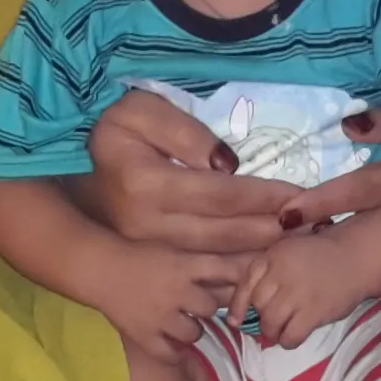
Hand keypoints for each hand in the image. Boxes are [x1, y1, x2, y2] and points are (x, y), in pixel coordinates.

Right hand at [83, 90, 301, 253]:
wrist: (67, 177)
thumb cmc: (111, 134)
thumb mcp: (140, 112)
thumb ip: (184, 132)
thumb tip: (226, 164)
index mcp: (147, 185)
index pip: (221, 195)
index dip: (264, 196)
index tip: (300, 195)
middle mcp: (149, 226)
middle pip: (224, 234)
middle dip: (271, 230)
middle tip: (313, 226)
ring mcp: (150, 249)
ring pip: (216, 259)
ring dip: (259, 253)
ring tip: (299, 244)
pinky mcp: (154, 260)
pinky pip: (202, 268)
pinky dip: (237, 266)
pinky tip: (264, 260)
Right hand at [91, 238, 243, 364]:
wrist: (101, 270)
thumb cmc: (137, 256)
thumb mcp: (172, 251)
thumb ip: (197, 264)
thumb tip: (230, 275)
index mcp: (185, 267)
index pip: (225, 272)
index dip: (236, 280)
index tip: (238, 286)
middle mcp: (177, 292)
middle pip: (211, 307)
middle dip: (206, 307)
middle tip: (196, 307)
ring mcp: (161, 317)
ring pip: (195, 333)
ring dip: (191, 330)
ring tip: (181, 324)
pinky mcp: (145, 336)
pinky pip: (170, 354)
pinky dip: (175, 353)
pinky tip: (173, 345)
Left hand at [234, 231, 378, 350]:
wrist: (357, 258)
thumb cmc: (321, 257)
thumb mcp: (288, 253)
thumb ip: (266, 274)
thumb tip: (239, 314)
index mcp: (273, 255)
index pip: (245, 285)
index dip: (237, 306)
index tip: (236, 320)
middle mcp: (282, 272)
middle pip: (258, 306)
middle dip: (262, 317)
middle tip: (273, 320)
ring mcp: (298, 293)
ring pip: (270, 324)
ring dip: (273, 332)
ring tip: (282, 330)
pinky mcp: (314, 312)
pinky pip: (290, 336)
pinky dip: (288, 341)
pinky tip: (294, 336)